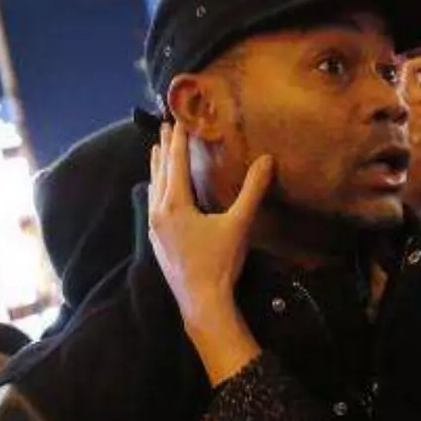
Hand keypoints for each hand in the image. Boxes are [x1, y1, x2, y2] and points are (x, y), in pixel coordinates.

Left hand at [146, 121, 272, 383]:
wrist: (202, 301)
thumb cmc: (220, 262)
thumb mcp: (239, 224)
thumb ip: (252, 191)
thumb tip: (268, 160)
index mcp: (175, 203)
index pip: (176, 162)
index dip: (179, 140)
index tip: (179, 119)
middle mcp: (159, 211)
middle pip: (160, 172)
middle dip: (165, 148)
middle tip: (166, 127)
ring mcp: (154, 228)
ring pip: (153, 188)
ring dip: (157, 167)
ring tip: (157, 151)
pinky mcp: (156, 241)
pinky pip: (152, 204)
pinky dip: (156, 188)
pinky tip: (159, 192)